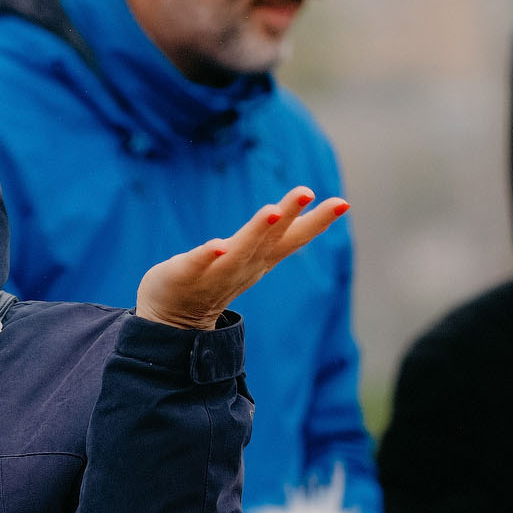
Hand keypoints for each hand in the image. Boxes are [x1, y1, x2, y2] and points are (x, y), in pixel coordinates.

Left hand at [135, 187, 349, 331]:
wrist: (170, 321)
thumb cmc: (210, 280)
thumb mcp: (245, 258)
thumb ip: (265, 238)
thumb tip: (287, 211)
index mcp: (258, 260)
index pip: (291, 239)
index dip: (317, 221)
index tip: (342, 203)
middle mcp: (242, 267)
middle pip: (270, 239)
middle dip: (289, 215)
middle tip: (307, 191)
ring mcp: (214, 273)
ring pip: (240, 250)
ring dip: (256, 231)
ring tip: (272, 210)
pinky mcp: (184, 275)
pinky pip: (198, 264)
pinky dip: (209, 255)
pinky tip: (218, 245)